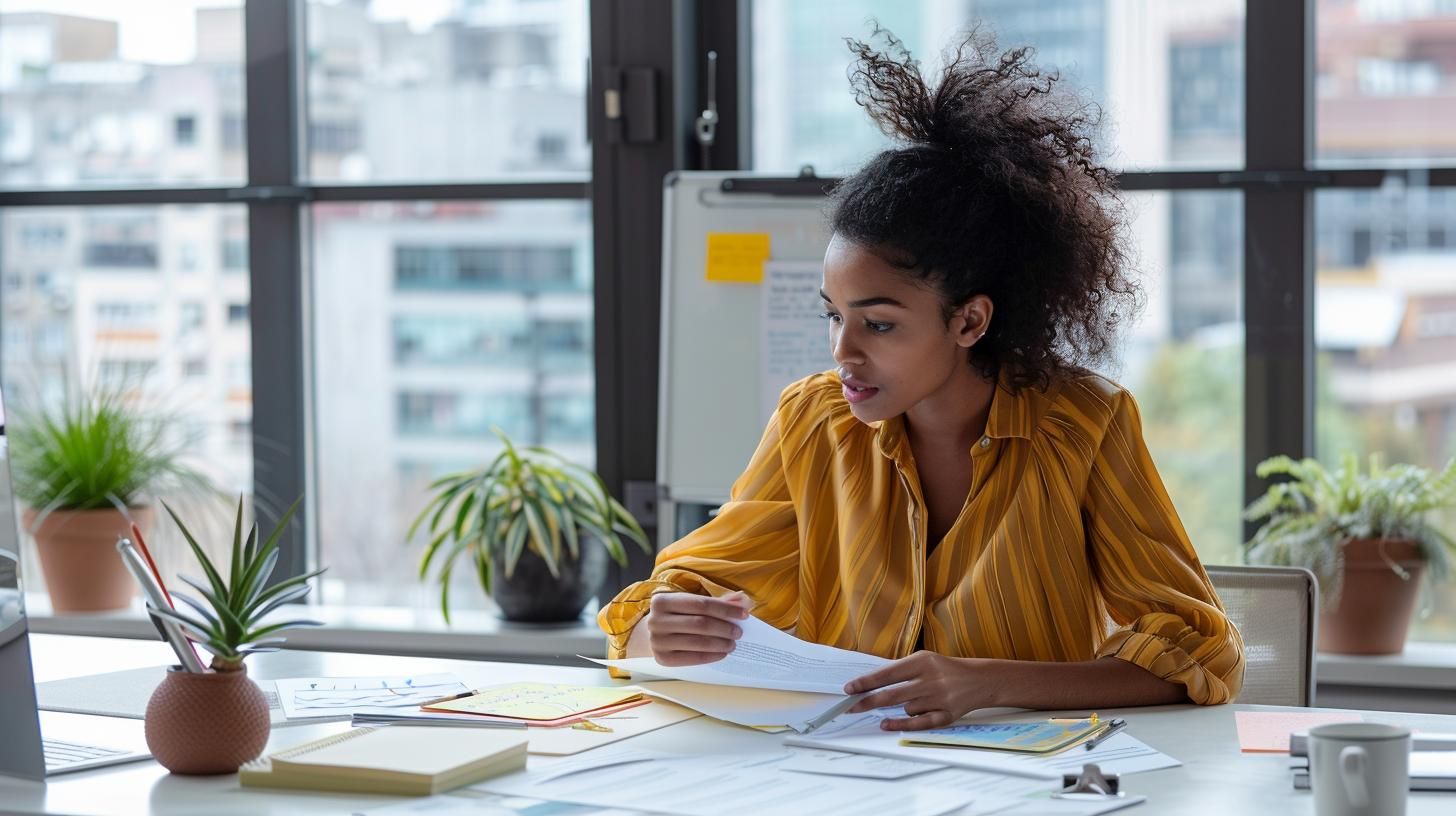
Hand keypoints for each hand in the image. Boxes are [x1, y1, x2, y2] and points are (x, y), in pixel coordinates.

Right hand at [643, 591, 752, 666]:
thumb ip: (717, 601)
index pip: (701, 603)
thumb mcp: (691, 604)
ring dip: (720, 643)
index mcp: (662, 600)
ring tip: (732, 643)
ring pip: (697, 642)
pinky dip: (711, 656)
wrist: (653, 635)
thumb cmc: (678, 616)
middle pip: (700, 623)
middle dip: (724, 628)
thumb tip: (744, 601)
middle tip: (739, 632)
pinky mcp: (662, 659)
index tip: (744, 614)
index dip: (725, 609)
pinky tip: (722, 653)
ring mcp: (657, 641)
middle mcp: (656, 620)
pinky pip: (692, 658)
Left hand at [843, 651, 1001, 730]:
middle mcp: (931, 680)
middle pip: (891, 695)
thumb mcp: (923, 660)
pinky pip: (918, 723)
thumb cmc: (945, 669)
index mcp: (922, 661)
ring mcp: (939, 699)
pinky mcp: (947, 715)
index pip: (888, 674)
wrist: (980, 680)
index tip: (849, 689)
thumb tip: (869, 685)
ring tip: (918, 698)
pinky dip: (900, 724)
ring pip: (906, 708)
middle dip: (867, 702)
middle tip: (849, 707)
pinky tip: (886, 724)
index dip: (866, 682)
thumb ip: (899, 671)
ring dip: (901, 708)